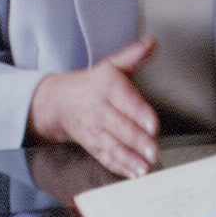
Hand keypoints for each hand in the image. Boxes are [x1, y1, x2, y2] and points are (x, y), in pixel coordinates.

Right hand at [28, 37, 160, 177]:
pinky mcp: (93, 146)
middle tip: (153, 150)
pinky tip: (134, 173)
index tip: (153, 124)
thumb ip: (134, 55)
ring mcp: (95, 130)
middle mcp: (100, 110)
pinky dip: (120, 168)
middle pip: (120, 127)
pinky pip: (106, 158)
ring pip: (113, 145)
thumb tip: (152, 43)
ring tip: (145, 167)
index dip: (139, 113)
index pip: (125, 100)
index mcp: (107, 87)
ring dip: (129, 158)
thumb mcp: (112, 65)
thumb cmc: (94, 84)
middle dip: (137, 141)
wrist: (61, 102)